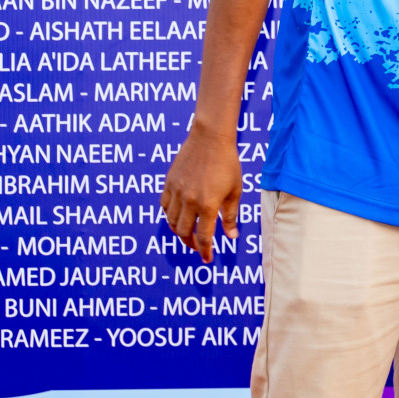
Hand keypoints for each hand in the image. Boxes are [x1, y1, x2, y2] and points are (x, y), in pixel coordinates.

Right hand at [160, 120, 242, 263]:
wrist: (210, 139)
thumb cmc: (227, 164)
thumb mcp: (234, 191)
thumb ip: (231, 216)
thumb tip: (231, 237)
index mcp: (208, 205)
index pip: (203, 237)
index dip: (204, 251)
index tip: (207, 258)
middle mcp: (189, 201)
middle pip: (183, 232)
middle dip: (190, 243)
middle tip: (198, 245)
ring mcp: (177, 192)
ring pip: (171, 222)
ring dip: (178, 231)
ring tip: (187, 232)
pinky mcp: (169, 183)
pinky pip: (164, 206)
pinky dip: (169, 215)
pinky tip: (178, 216)